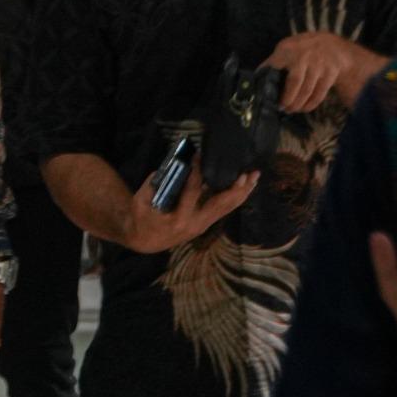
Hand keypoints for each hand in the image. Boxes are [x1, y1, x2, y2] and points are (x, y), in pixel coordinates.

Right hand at [123, 166, 258, 254]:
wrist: (144, 240)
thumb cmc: (142, 217)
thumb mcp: (142, 200)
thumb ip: (157, 182)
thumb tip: (174, 163)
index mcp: (179, 217)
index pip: (192, 191)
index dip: (196, 172)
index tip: (199, 156)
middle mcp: (196, 223)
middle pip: (221, 204)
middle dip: (236, 188)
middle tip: (247, 172)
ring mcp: (203, 225)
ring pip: (227, 208)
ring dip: (242, 192)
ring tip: (254, 177)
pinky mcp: (206, 224)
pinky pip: (224, 210)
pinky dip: (235, 198)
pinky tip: (244, 188)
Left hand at [265, 31, 369, 114]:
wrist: (331, 44)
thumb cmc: (302, 49)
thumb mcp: (286, 47)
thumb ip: (274, 61)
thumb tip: (259, 76)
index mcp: (288, 49)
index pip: (274, 66)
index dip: (268, 80)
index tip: (265, 94)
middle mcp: (304, 57)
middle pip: (294, 82)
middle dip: (287, 99)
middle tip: (281, 108)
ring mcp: (318, 65)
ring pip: (307, 90)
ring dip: (298, 104)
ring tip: (291, 110)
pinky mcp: (330, 73)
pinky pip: (320, 93)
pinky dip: (311, 104)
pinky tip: (304, 108)